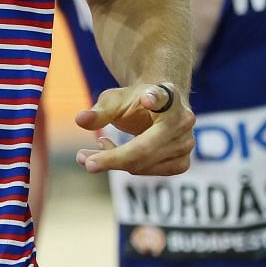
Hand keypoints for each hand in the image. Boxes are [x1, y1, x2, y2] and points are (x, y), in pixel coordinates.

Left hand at [74, 82, 192, 177]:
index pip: (163, 97)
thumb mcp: (115, 100)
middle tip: (84, 161)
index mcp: (169, 95)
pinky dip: (127, 167)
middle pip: (145, 147)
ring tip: (99, 145)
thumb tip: (80, 120)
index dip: (156, 99)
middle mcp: (183, 120)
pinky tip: (116, 154)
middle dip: (113, 158)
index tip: (148, 99)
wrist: (161, 107)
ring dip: (114, 161)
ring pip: (144, 163)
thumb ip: (99, 111)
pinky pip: (149, 171)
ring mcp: (186, 144)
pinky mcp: (182, 163)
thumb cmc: (136, 101)